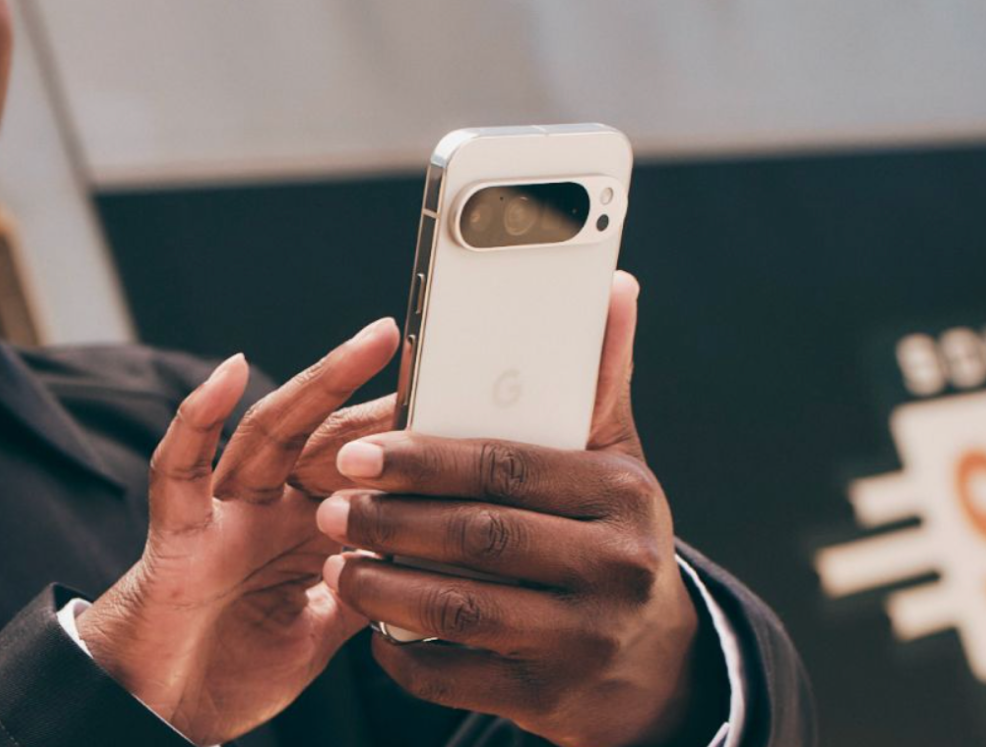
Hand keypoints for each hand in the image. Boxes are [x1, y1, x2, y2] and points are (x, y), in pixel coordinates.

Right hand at [78, 318, 399, 744]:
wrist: (161, 715)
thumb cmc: (229, 669)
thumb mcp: (322, 629)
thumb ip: (363, 588)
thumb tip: (428, 562)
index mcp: (302, 530)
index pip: (359, 468)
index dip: (403, 434)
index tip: (457, 398)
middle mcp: (264, 508)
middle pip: (324, 435)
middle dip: (375, 393)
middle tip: (430, 353)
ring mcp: (222, 513)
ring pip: (270, 432)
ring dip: (319, 383)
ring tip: (368, 343)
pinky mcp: (177, 532)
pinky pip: (180, 468)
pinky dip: (197, 418)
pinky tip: (227, 375)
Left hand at [314, 273, 707, 746]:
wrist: (655, 671)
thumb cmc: (614, 543)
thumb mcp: (618, 463)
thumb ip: (598, 380)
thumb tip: (611, 284)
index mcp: (623, 495)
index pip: (507, 467)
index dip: (422, 460)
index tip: (356, 452)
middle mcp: (614, 568)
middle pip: (478, 538)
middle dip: (391, 521)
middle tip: (330, 508)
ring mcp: (583, 640)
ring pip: (459, 608)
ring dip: (384, 586)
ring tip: (336, 564)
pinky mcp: (548, 699)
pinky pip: (454, 675)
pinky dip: (403, 653)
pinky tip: (371, 627)